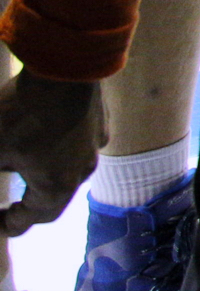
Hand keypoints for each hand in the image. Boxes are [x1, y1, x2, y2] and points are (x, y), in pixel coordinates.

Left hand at [0, 75, 98, 234]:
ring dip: (46, 174)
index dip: (6, 225)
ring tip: (24, 164)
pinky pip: (79, 144)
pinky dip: (61, 148)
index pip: (28, 220)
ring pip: (69, 170)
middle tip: (9, 204)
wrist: (67, 65)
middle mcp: (81, 172)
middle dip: (29, 204)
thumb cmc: (22, 113)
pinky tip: (46, 134)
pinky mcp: (99, 121)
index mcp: (55, 187)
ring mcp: (94, 145)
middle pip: (53, 200)